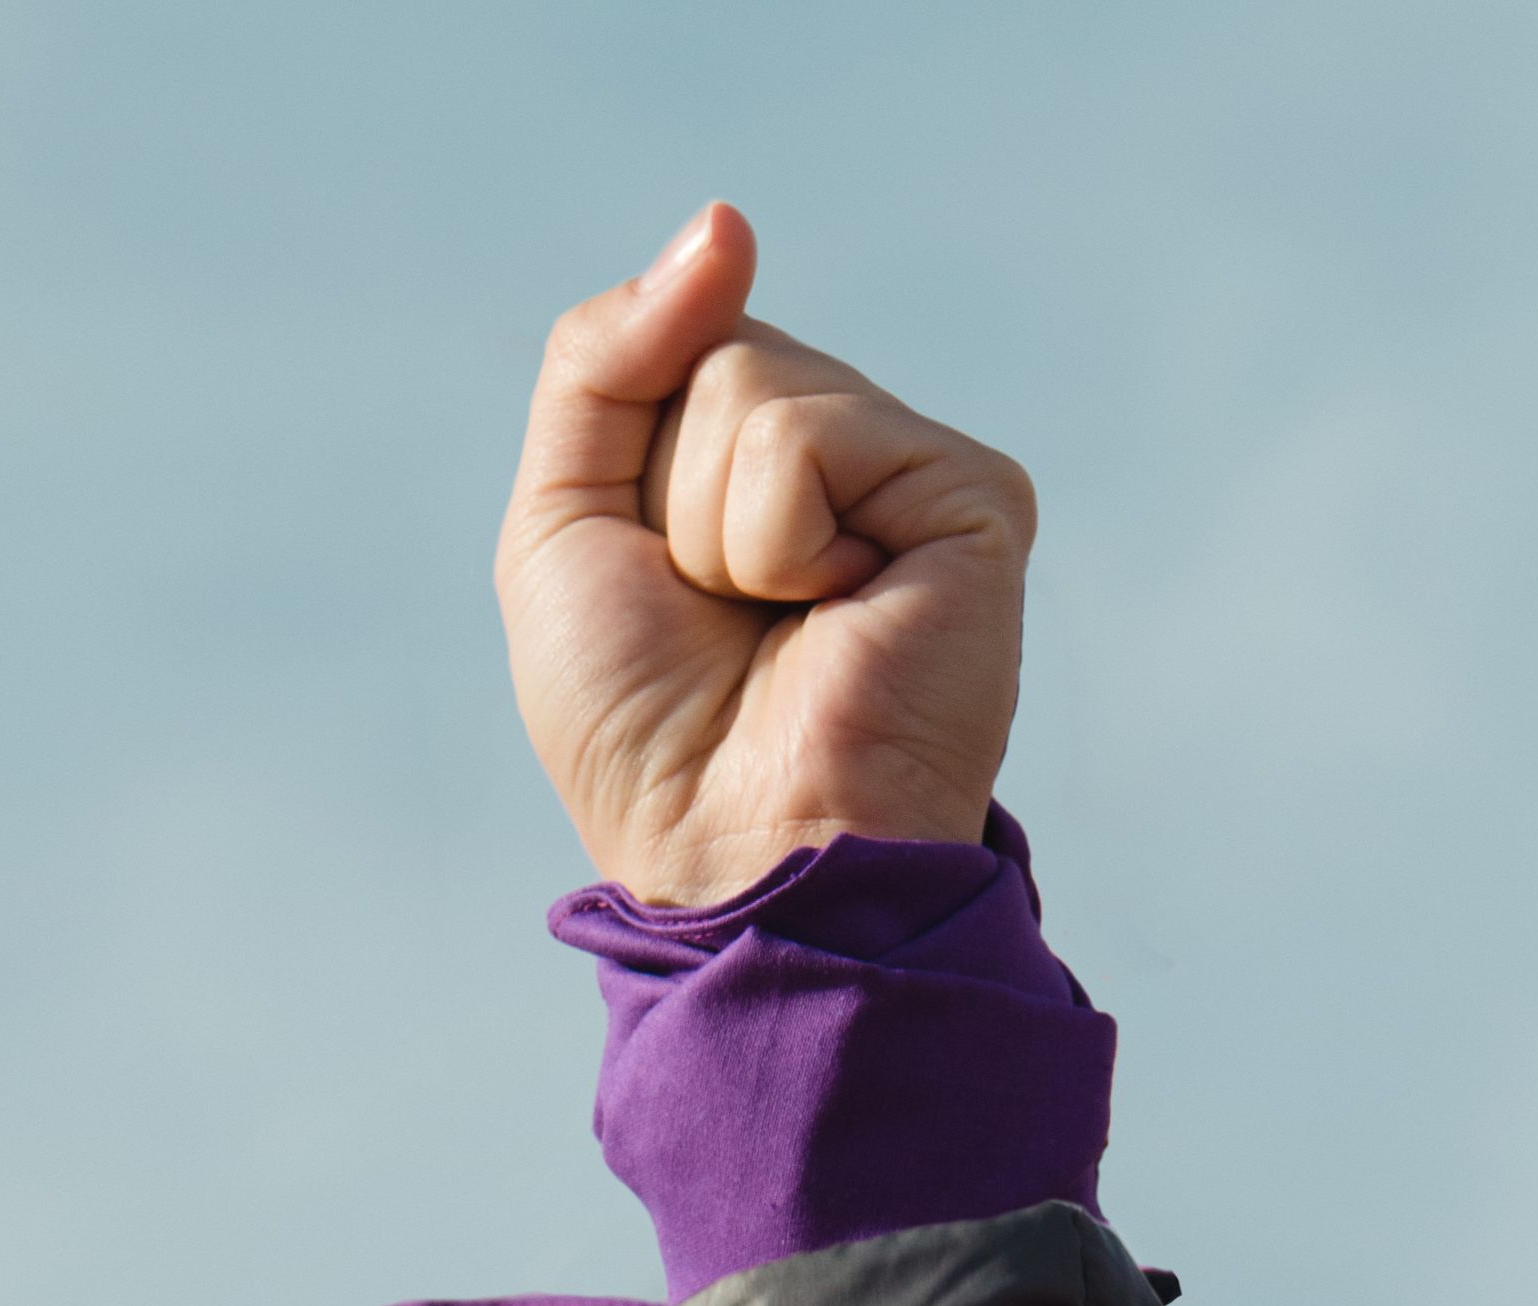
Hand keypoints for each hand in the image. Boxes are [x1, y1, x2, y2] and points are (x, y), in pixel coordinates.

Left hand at [498, 206, 1032, 909]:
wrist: (733, 850)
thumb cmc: (650, 730)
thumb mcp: (565, 523)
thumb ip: (605, 357)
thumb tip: (725, 223)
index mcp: (764, 467)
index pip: (674, 345)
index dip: (628, 462)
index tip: (664, 583)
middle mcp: (852, 458)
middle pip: (713, 352)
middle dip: (668, 494)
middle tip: (726, 615)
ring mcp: (917, 473)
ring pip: (751, 383)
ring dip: (715, 527)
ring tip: (780, 621)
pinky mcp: (973, 496)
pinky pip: (805, 434)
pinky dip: (774, 536)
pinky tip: (834, 614)